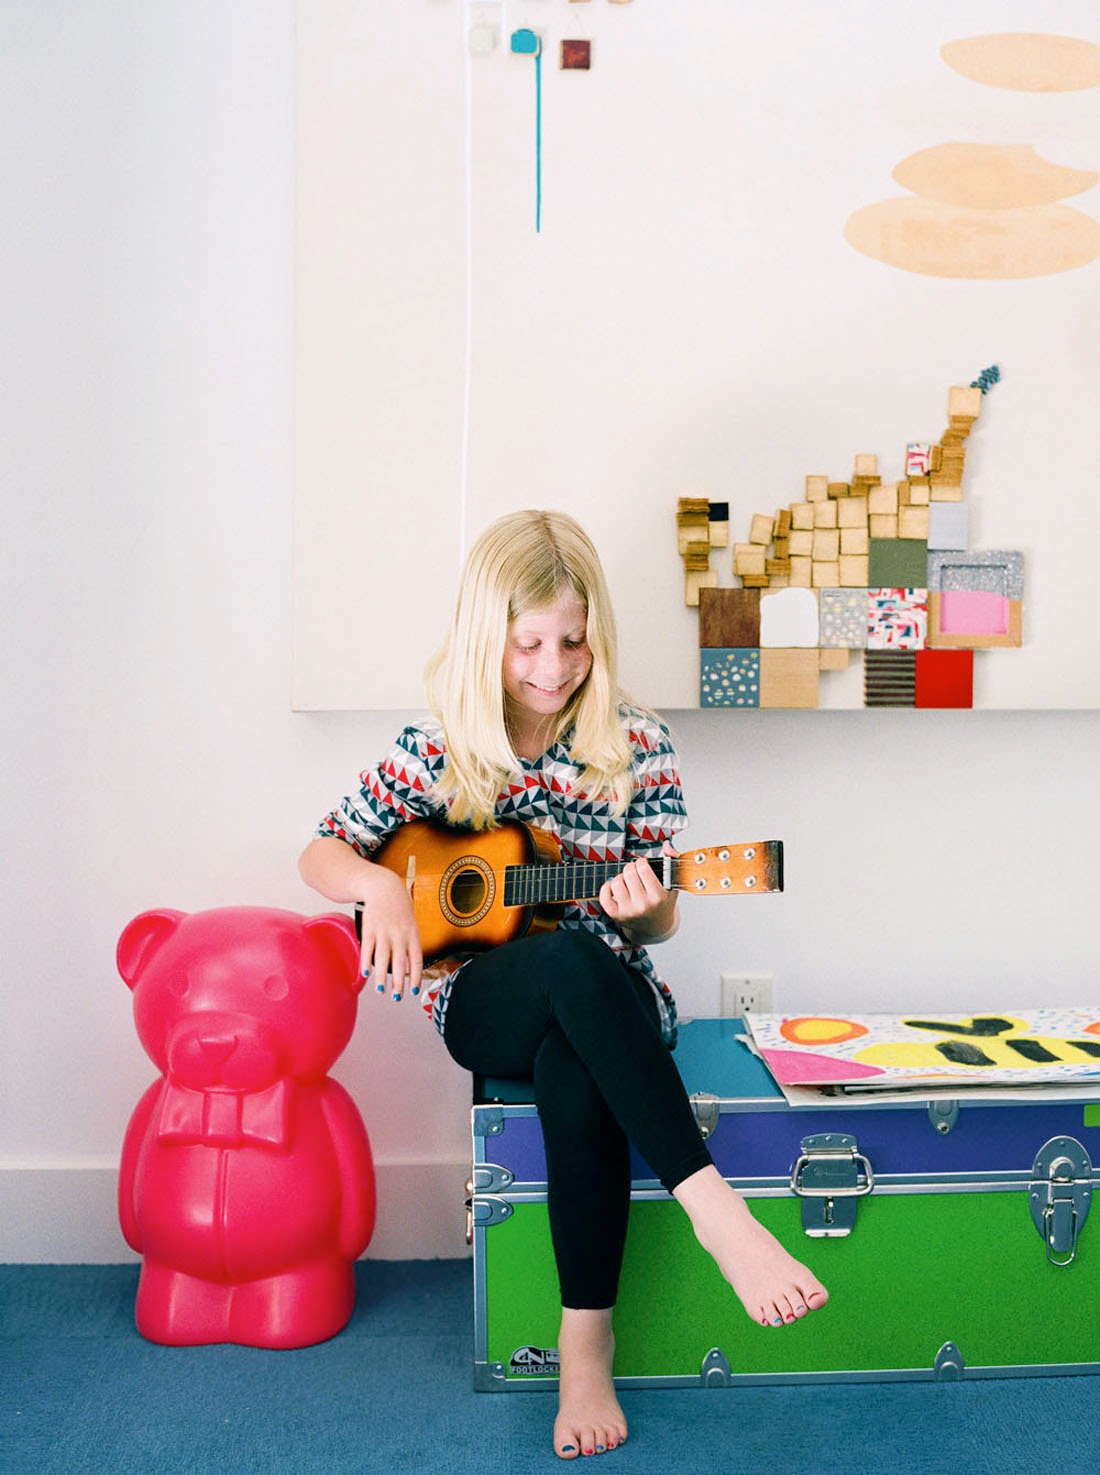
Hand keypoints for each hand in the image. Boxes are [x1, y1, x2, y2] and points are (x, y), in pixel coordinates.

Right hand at [358, 865, 422, 1001]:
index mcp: (412, 934)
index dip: (416, 977)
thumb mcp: (411, 927)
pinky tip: (365, 973)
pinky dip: (366, 961)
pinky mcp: (369, 928)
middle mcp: (399, 934)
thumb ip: (410, 948)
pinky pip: (368, 947)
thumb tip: (410, 972)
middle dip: (399, 982)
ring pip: (383, 957)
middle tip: (397, 997)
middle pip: (400, 962)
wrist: (384, 887)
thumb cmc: (400, 910)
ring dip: (381, 976)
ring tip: (381, 991)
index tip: (414, 992)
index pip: (416, 959)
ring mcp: (384, 931)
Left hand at [599, 843, 678, 944]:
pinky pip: (604, 896)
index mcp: (658, 896)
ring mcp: (628, 912)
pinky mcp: (616, 916)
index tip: (643, 865)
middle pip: (629, 873)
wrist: (657, 926)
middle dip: (631, 867)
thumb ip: (672, 859)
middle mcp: (643, 905)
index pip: (642, 868)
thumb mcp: (673, 882)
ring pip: (616, 882)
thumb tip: (666, 844)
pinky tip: (614, 887)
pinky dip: (607, 887)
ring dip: (620, 877)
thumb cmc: (664, 901)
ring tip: (627, 881)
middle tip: (635, 872)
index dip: (641, 862)